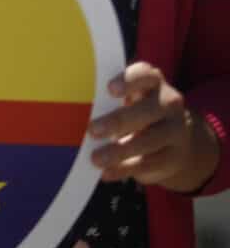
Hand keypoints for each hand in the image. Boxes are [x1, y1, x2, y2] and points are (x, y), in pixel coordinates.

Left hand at [90, 62, 221, 190]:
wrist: (176, 141)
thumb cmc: (136, 112)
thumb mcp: (127, 100)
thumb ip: (107, 101)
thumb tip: (71, 111)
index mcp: (152, 82)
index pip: (145, 75)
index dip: (129, 81)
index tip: (110, 89)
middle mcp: (169, 103)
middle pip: (147, 110)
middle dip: (118, 121)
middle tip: (92, 130)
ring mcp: (176, 130)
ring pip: (149, 140)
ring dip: (119, 151)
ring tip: (95, 159)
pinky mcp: (175, 156)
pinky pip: (149, 163)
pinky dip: (125, 169)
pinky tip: (106, 173)